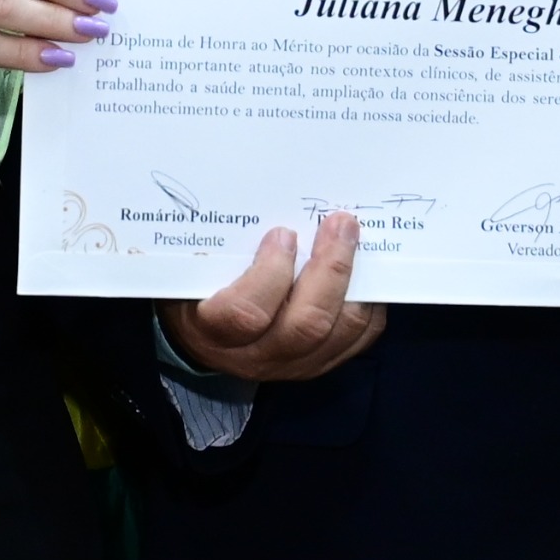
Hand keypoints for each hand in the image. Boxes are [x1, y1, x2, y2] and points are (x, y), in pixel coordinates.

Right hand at [158, 214, 384, 383]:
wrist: (205, 338)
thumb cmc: (198, 289)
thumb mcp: (191, 269)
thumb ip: (217, 244)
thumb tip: (257, 193)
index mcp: (213, 329)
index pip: (245, 312)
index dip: (271, 273)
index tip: (282, 233)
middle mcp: (254, 355)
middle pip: (303, 326)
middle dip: (330, 270)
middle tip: (339, 225)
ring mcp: (290, 366)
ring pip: (336, 334)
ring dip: (354, 284)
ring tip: (356, 242)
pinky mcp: (318, 366)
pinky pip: (355, 341)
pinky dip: (368, 307)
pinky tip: (365, 275)